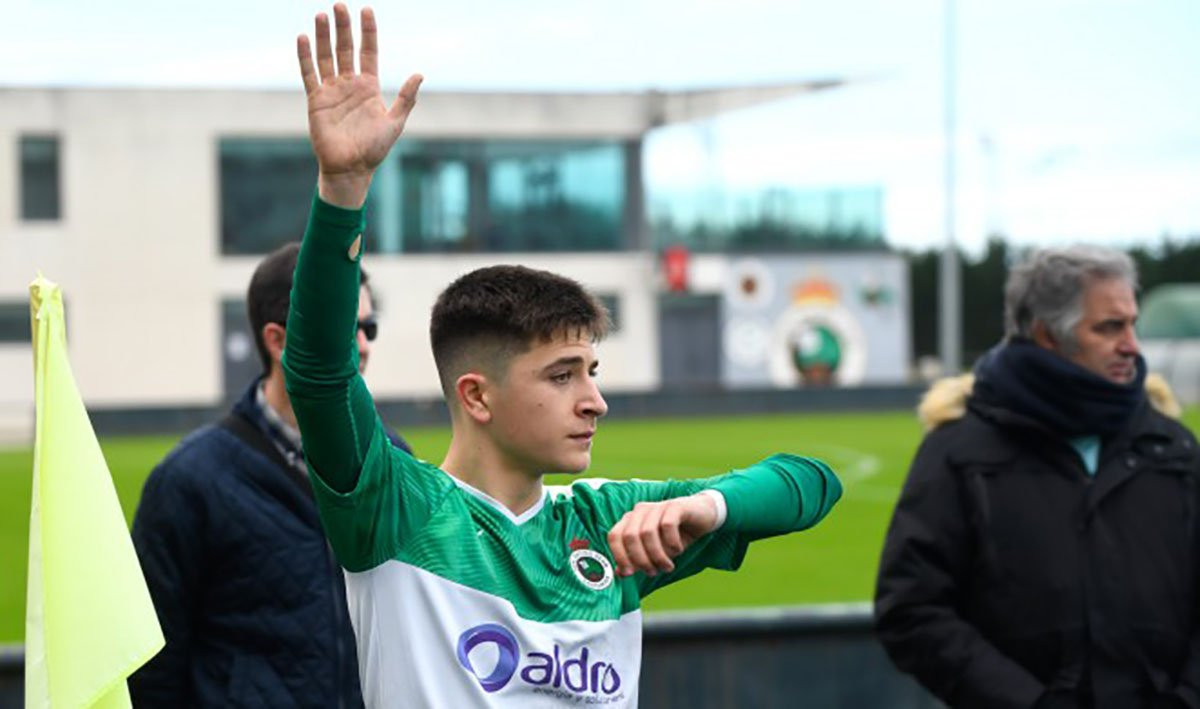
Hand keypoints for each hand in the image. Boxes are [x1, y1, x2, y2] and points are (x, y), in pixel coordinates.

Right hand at [296, 4, 421, 207]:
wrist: (351, 169)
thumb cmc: (374, 149)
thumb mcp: (395, 122)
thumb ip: (405, 98)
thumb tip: (420, 74)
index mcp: (369, 86)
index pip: (368, 51)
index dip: (368, 31)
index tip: (366, 10)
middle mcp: (349, 84)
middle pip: (345, 48)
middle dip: (343, 27)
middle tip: (340, 4)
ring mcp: (331, 90)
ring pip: (326, 56)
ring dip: (323, 36)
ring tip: (322, 14)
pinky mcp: (315, 100)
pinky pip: (309, 74)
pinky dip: (305, 57)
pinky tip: (303, 38)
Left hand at [606, 494, 719, 577]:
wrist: (703, 517)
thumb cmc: (675, 535)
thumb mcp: (655, 552)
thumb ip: (636, 560)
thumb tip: (620, 573)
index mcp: (630, 520)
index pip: (614, 536)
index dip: (619, 556)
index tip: (629, 574)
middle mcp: (640, 511)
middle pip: (630, 536)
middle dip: (640, 559)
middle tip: (653, 572)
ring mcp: (657, 506)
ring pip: (648, 532)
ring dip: (658, 555)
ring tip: (668, 566)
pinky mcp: (675, 506)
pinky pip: (667, 525)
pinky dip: (672, 542)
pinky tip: (678, 549)